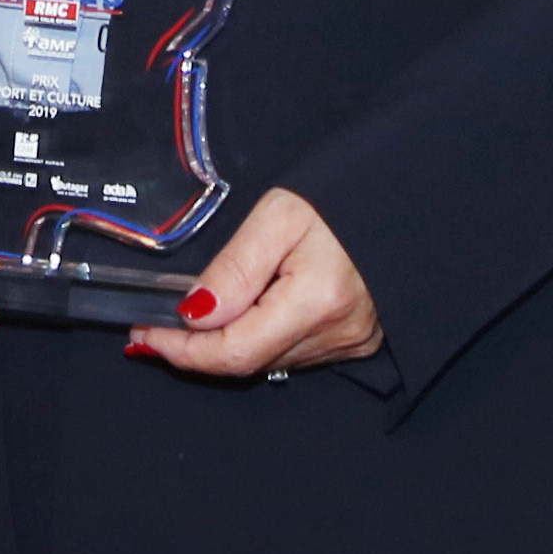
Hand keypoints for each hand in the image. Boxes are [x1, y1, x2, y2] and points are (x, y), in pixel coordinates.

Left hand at [123, 187, 381, 381]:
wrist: (408, 192)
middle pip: (248, 360)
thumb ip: (235, 268)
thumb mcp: (278, 215)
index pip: (234, 352)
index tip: (144, 333)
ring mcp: (350, 343)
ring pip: (268, 360)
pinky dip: (260, 338)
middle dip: (197, 348)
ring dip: (227, 344)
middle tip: (156, 325)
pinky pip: (293, 352)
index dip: (183, 351)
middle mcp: (337, 334)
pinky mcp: (357, 341)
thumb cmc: (343, 193)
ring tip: (195, 316)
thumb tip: (193, 314)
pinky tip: (243, 314)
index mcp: (317, 302)